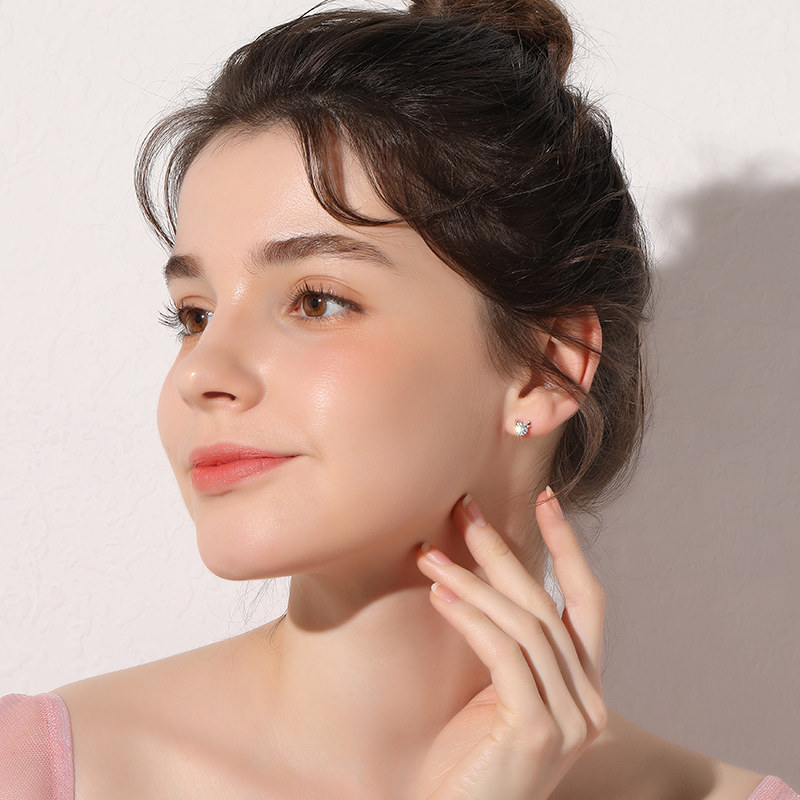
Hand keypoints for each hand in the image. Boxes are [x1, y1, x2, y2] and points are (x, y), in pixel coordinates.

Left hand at [413, 489, 606, 799]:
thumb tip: (473, 576)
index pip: (585, 604)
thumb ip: (503, 645)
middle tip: (465, 510)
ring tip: (429, 554)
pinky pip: (505, 655)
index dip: (569, 548)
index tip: (546, 499)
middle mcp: (588, 704)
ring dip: (474, 582)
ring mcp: (569, 722)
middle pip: (548, 605)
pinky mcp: (536, 733)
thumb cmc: (463, 763)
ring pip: (525, 625)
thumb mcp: (492, 694)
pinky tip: (440, 595)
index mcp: (581, 689)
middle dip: (506, 551)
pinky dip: (473, 619)